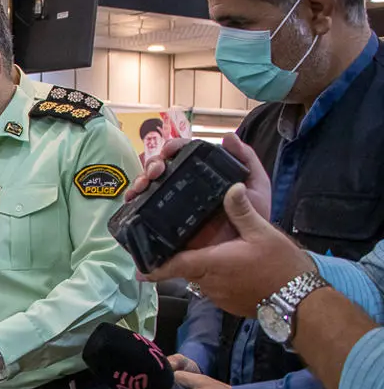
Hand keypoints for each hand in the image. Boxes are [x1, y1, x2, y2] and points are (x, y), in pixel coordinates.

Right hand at [126, 134, 271, 220]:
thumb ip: (246, 159)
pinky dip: (133, 204)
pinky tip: (132, 201)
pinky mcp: (165, 225)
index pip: (183, 153)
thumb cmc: (253, 217)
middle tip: (156, 171)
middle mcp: (184, 186)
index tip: (170, 150)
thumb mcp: (256, 184)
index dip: (173, 147)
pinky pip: (144, 212)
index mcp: (202, 173)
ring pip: (149, 186)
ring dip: (140, 180)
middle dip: (153, 164)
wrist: (249, 251)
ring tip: (142, 186)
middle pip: (160, 167)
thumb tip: (228, 137)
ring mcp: (173, 205)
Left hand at [146, 184, 314, 317]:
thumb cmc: (280, 266)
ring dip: (194, 266)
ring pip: (197, 278)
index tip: (137, 269)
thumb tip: (230, 187)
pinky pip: (211, 286)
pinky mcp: (228, 302)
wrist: (300, 300)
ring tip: (197, 250)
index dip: (153, 268)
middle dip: (175, 259)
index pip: (173, 266)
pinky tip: (220, 264)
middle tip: (169, 245)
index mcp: (210, 264)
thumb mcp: (262, 233)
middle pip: (183, 269)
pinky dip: (210, 276)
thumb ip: (242, 211)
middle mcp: (208, 282)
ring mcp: (217, 295)